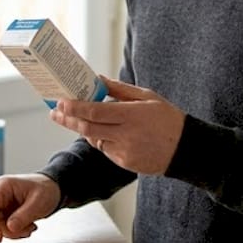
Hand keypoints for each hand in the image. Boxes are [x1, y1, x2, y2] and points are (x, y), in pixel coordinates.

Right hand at [0, 173, 60, 242]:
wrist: (53, 189)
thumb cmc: (46, 189)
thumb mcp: (38, 202)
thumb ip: (23, 215)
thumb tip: (9, 228)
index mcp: (3, 186)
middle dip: (7, 230)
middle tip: (25, 232)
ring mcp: (2, 205)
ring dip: (14, 232)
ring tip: (31, 227)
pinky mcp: (7, 213)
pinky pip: (5, 227)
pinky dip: (17, 232)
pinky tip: (29, 227)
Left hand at [50, 77, 184, 174]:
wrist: (186, 149)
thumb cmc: (167, 118)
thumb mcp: (147, 96)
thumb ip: (119, 89)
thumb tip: (97, 79)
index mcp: (132, 115)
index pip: (95, 112)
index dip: (75, 108)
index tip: (60, 102)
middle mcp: (126, 135)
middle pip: (87, 128)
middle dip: (68, 120)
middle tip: (55, 112)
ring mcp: (125, 152)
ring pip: (95, 140)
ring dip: (85, 129)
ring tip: (79, 119)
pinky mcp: (125, 163)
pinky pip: (106, 150)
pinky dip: (101, 139)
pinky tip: (106, 132)